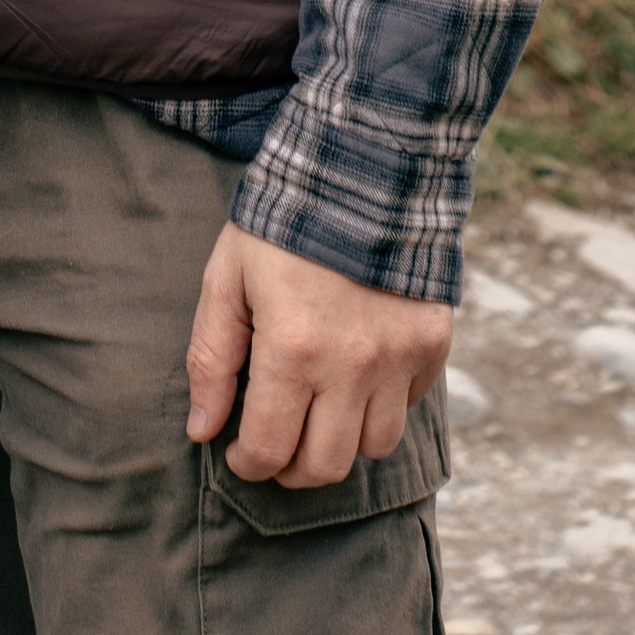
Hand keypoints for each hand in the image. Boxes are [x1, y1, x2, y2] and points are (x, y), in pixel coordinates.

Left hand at [185, 221, 451, 489]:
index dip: (248, 463)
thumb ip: (211, 358)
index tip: (238, 453)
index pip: (270, 448)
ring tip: (319, 412)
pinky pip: (409, 406)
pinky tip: (358, 374)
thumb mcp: (227, 277)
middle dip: (292, 468)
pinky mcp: (432, 344)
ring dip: (342, 441)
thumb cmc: (282, 221)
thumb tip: (202, 430)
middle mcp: (352, 365)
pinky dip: (383, 405)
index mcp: (293, 348)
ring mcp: (399, 357)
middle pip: (326, 465)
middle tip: (276, 445)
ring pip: (375, 447)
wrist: (361, 166)